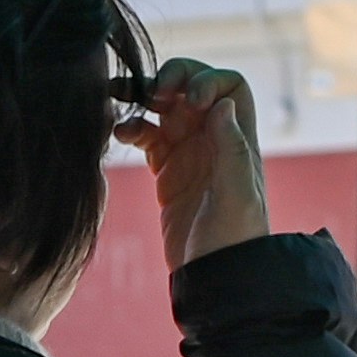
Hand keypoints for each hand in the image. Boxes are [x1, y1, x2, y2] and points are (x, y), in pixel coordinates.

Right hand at [121, 59, 266, 269]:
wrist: (215, 278)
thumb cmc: (234, 242)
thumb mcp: (236, 197)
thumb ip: (231, 149)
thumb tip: (221, 105)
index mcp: (237, 139)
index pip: (229, 86)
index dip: (206, 80)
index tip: (187, 99)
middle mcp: (214, 139)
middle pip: (194, 86)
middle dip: (171, 78)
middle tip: (150, 92)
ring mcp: (189, 153)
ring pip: (165, 108)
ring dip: (143, 97)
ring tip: (118, 98)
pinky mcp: (167, 171)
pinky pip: (148, 136)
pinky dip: (132, 127)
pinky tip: (118, 132)